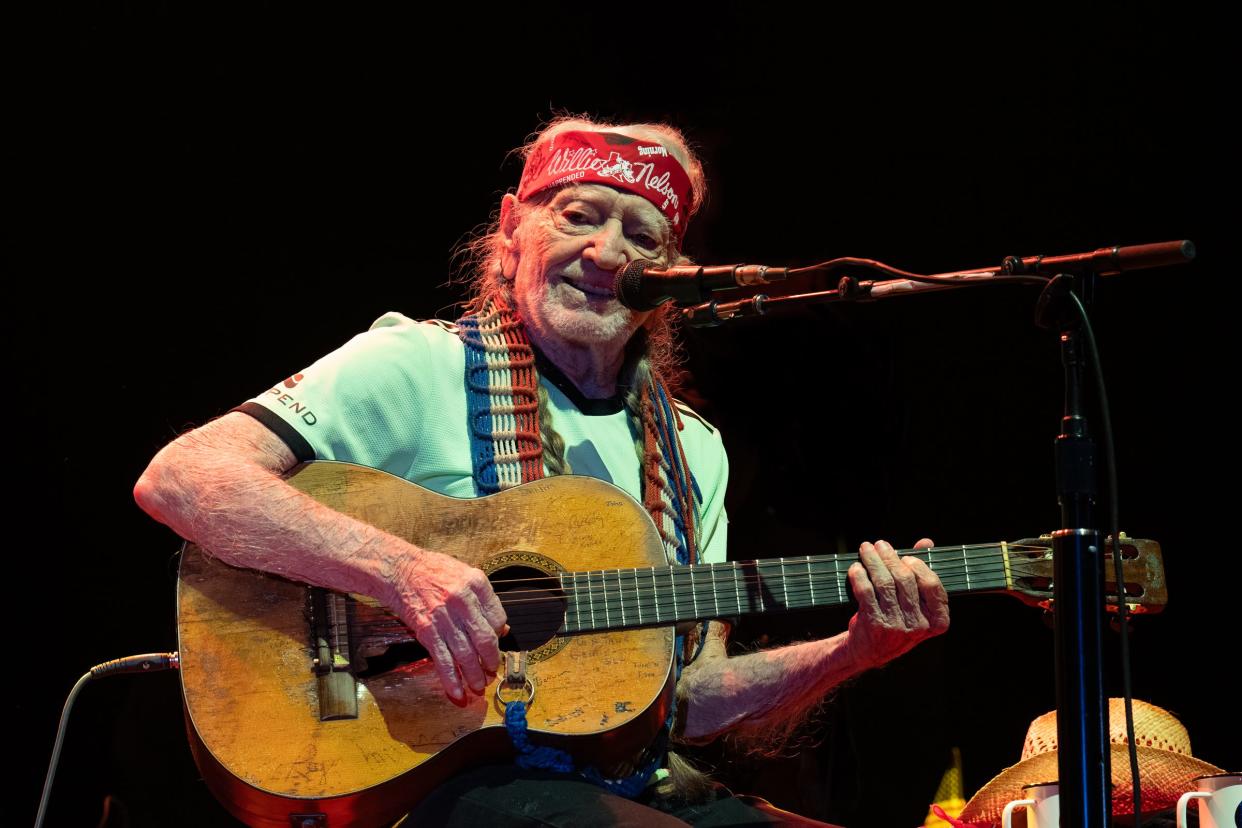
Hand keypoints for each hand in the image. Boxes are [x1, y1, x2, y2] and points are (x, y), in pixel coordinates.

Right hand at [387, 547, 507, 702]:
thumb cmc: (433, 571)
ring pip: (466, 654)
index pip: (497, 617)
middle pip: (485, 639)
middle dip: (491, 661)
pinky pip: (443, 660)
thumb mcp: (464, 574)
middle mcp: (462, 600)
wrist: (399, 569)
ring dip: (474, 675)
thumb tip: (501, 627)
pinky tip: (457, 692)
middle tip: (492, 671)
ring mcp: (444, 617)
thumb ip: (482, 600)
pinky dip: (451, 679)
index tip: (496, 643)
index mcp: (476, 583)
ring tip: (478, 685)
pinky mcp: (427, 631)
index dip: (499, 634)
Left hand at [844, 538, 948, 672]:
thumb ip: (921, 572)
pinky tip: (856, 567)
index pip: (933, 586)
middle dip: (891, 557)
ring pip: (885, 583)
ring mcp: (897, 627)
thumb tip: (926, 542)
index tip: (906, 557)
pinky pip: (866, 592)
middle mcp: (919, 626)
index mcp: (937, 622)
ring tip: (866, 549)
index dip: (919, 566)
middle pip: (905, 579)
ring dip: (873, 561)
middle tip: (880, 545)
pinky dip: (859, 576)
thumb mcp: (914, 603)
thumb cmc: (895, 620)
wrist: (868, 651)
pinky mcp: (875, 624)